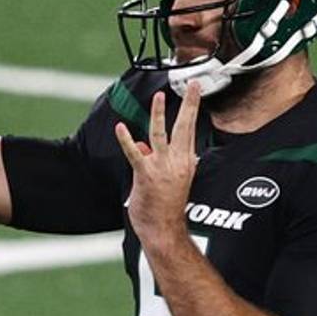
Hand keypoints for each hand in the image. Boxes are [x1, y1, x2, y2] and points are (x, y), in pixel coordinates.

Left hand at [115, 83, 201, 249]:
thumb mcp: (168, 179)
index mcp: (186, 161)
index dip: (192, 109)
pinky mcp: (146, 174)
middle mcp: (178, 161)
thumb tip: (143, 145)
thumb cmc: (165, 207)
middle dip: (190, 104)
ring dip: (159, 114)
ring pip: (161, 134)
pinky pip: (135, 154)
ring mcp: (162, 167)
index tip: (195, 91)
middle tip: (193, 86)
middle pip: (185, 127)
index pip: (190, 129)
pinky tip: (121, 128)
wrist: (163, 230)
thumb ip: (156, 158)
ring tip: (160, 97)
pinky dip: (127, 140)